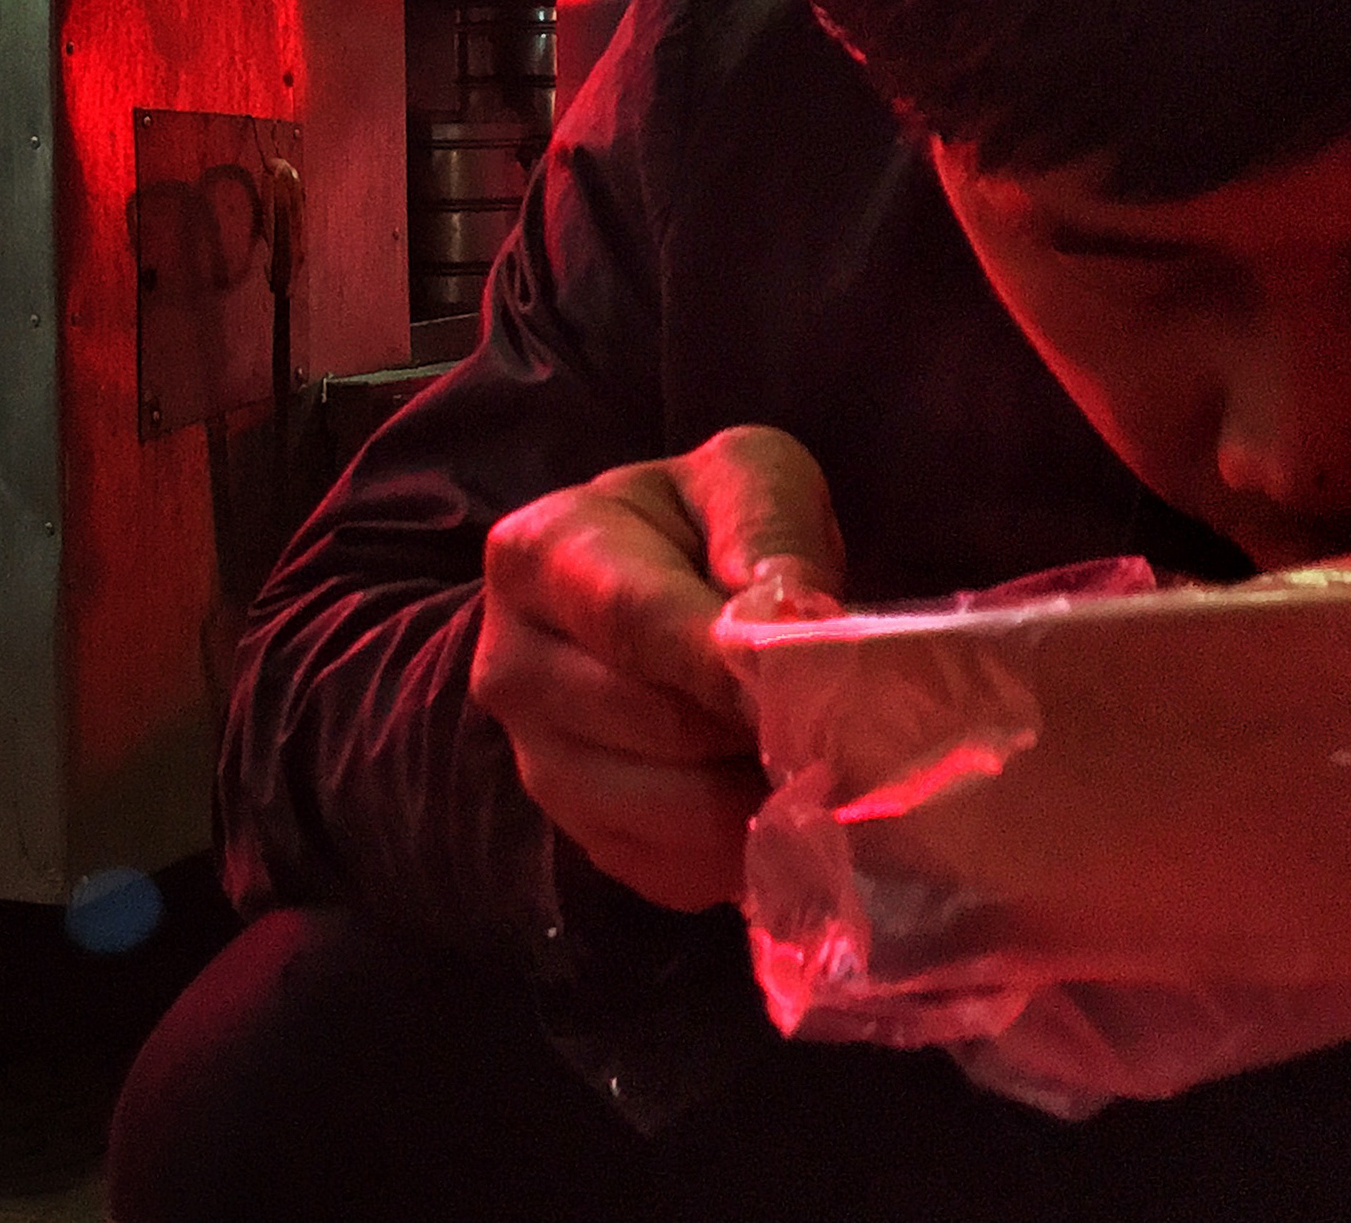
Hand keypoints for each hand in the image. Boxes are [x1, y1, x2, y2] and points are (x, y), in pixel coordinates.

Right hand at [471, 425, 844, 912]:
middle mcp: (511, 669)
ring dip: (760, 790)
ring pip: (673, 813)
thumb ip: (769, 535)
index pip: (635, 622)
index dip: (728, 663)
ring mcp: (538, 766)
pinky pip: (679, 871)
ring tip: (803, 743)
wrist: (666, 584)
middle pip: (657, 725)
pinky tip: (767, 787)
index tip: (809, 687)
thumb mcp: (748, 479)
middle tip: (839, 714)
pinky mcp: (584, 840)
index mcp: (537, 555)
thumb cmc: (707, 525)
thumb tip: (787, 622)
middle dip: (758, 725)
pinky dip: (744, 846)